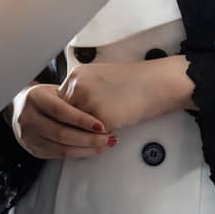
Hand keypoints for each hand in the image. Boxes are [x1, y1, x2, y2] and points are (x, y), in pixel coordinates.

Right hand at [14, 83, 114, 159]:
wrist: (19, 108)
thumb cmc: (43, 97)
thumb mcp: (55, 91)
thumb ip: (72, 100)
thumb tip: (100, 110)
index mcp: (35, 99)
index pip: (60, 111)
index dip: (82, 120)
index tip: (102, 125)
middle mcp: (29, 119)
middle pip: (62, 134)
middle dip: (89, 139)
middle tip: (109, 138)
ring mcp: (30, 137)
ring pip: (62, 148)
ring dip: (87, 149)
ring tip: (105, 145)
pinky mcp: (34, 150)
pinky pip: (59, 156)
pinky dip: (78, 154)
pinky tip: (91, 150)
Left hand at [58, 58, 191, 133]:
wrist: (154, 84)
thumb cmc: (132, 82)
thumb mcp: (98, 77)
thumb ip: (80, 90)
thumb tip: (72, 106)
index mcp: (75, 76)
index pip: (60, 103)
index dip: (69, 115)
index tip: (76, 120)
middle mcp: (77, 88)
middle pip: (64, 117)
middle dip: (74, 126)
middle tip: (85, 130)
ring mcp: (87, 103)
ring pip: (77, 129)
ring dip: (86, 134)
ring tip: (102, 128)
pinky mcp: (100, 119)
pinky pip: (93, 137)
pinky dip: (100, 137)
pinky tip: (112, 129)